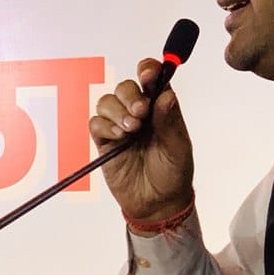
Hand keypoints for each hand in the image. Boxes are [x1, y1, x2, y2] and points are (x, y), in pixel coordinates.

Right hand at [88, 59, 194, 224]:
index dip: (147, 70)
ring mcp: (120, 126)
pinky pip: (96, 123)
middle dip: (130, 95)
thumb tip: (166, 95)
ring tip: (131, 129)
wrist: (158, 204)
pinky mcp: (105, 141)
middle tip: (141, 113)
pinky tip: (119, 137)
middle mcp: (139, 113)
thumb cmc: (173, 174)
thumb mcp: (178, 148)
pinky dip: (105, 125)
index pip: (151, 78)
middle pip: (125, 87)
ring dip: (117, 111)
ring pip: (107, 101)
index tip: (147, 75)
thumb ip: (169, 121)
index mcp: (160, 108)